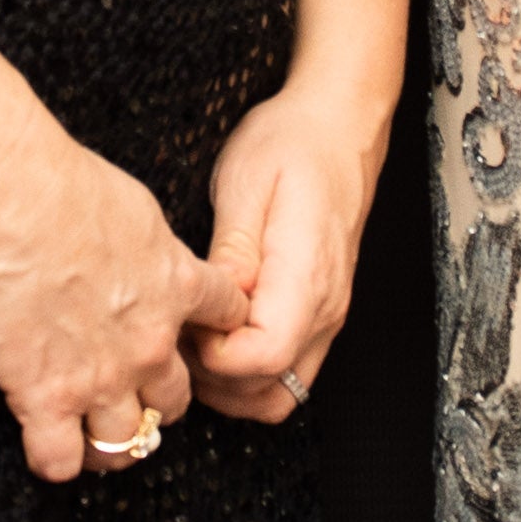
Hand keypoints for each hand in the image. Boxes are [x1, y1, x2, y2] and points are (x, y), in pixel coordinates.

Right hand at [0, 134, 233, 485]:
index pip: (227, 323)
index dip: (211, 335)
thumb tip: (146, 248)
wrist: (14, 202)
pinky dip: (54, 461)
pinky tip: (44, 444)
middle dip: (157, 402)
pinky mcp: (45, 397)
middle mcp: (149, 345)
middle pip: (175, 400)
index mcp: (178, 289)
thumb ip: (152, 245)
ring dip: (112, 444)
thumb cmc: (67, 185)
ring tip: (91, 438)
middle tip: (129, 394)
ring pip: (126, 441)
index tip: (186, 336)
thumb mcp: (138, 207)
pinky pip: (59, 460)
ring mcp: (100, 379)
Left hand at [188, 89, 384, 421]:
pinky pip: (286, 371)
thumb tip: (213, 304)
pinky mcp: (319, 315)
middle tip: (181, 329)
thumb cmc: (293, 144)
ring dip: (230, 384)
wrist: (339, 127)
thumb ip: (230, 254)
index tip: (188, 320)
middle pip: (270, 391)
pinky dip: (249, 373)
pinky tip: (218, 335)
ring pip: (280, 393)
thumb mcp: (246, 183)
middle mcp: (325, 309)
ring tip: (195, 335)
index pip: (262, 358)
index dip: (213, 356)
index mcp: (306, 277)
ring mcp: (327, 317)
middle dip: (213, 378)